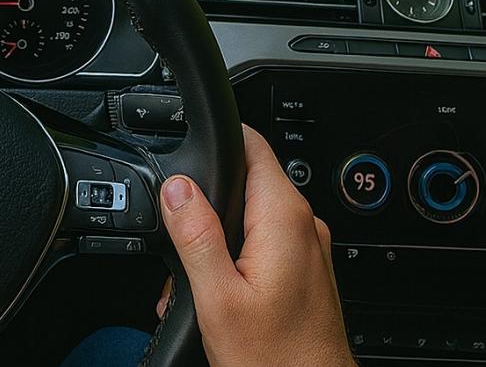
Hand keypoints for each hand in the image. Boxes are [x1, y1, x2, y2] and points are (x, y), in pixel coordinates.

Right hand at [157, 126, 354, 366]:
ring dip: (216, 236)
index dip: (216, 141)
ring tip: (193, 279)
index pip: (252, 144)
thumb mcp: (218, 297)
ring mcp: (307, 247)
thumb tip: (177, 187)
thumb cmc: (276, 359)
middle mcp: (303, 225)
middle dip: (205, 201)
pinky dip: (234, 255)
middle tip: (177, 236)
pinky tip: (216, 291)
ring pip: (251, 214)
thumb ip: (195, 235)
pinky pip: (263, 242)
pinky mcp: (304, 269)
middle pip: (246, 179)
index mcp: (284, 217)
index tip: (186, 152)